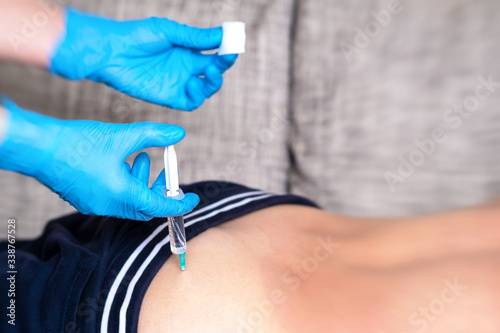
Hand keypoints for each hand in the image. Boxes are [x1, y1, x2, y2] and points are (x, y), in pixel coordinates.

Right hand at [0, 97, 198, 219]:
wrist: (38, 148)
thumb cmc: (77, 142)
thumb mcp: (122, 135)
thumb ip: (153, 135)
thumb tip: (178, 134)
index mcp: (121, 194)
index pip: (159, 206)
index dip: (179, 203)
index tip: (193, 199)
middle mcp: (108, 205)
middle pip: (145, 206)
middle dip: (158, 190)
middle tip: (165, 172)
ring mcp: (95, 205)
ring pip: (129, 201)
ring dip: (140, 182)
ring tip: (141, 157)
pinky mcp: (85, 199)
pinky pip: (113, 198)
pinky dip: (125, 184)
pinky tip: (121, 162)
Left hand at [49, 8, 237, 110]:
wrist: (111, 53)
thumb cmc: (136, 37)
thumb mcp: (169, 32)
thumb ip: (195, 37)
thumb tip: (222, 35)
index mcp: (188, 50)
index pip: (214, 53)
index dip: (226, 52)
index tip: (234, 47)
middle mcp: (186, 67)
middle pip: (214, 72)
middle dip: (222, 67)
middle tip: (224, 60)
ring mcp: (179, 83)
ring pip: (206, 89)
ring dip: (213, 82)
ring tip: (208, 72)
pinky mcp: (170, 97)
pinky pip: (191, 102)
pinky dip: (197, 96)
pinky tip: (191, 84)